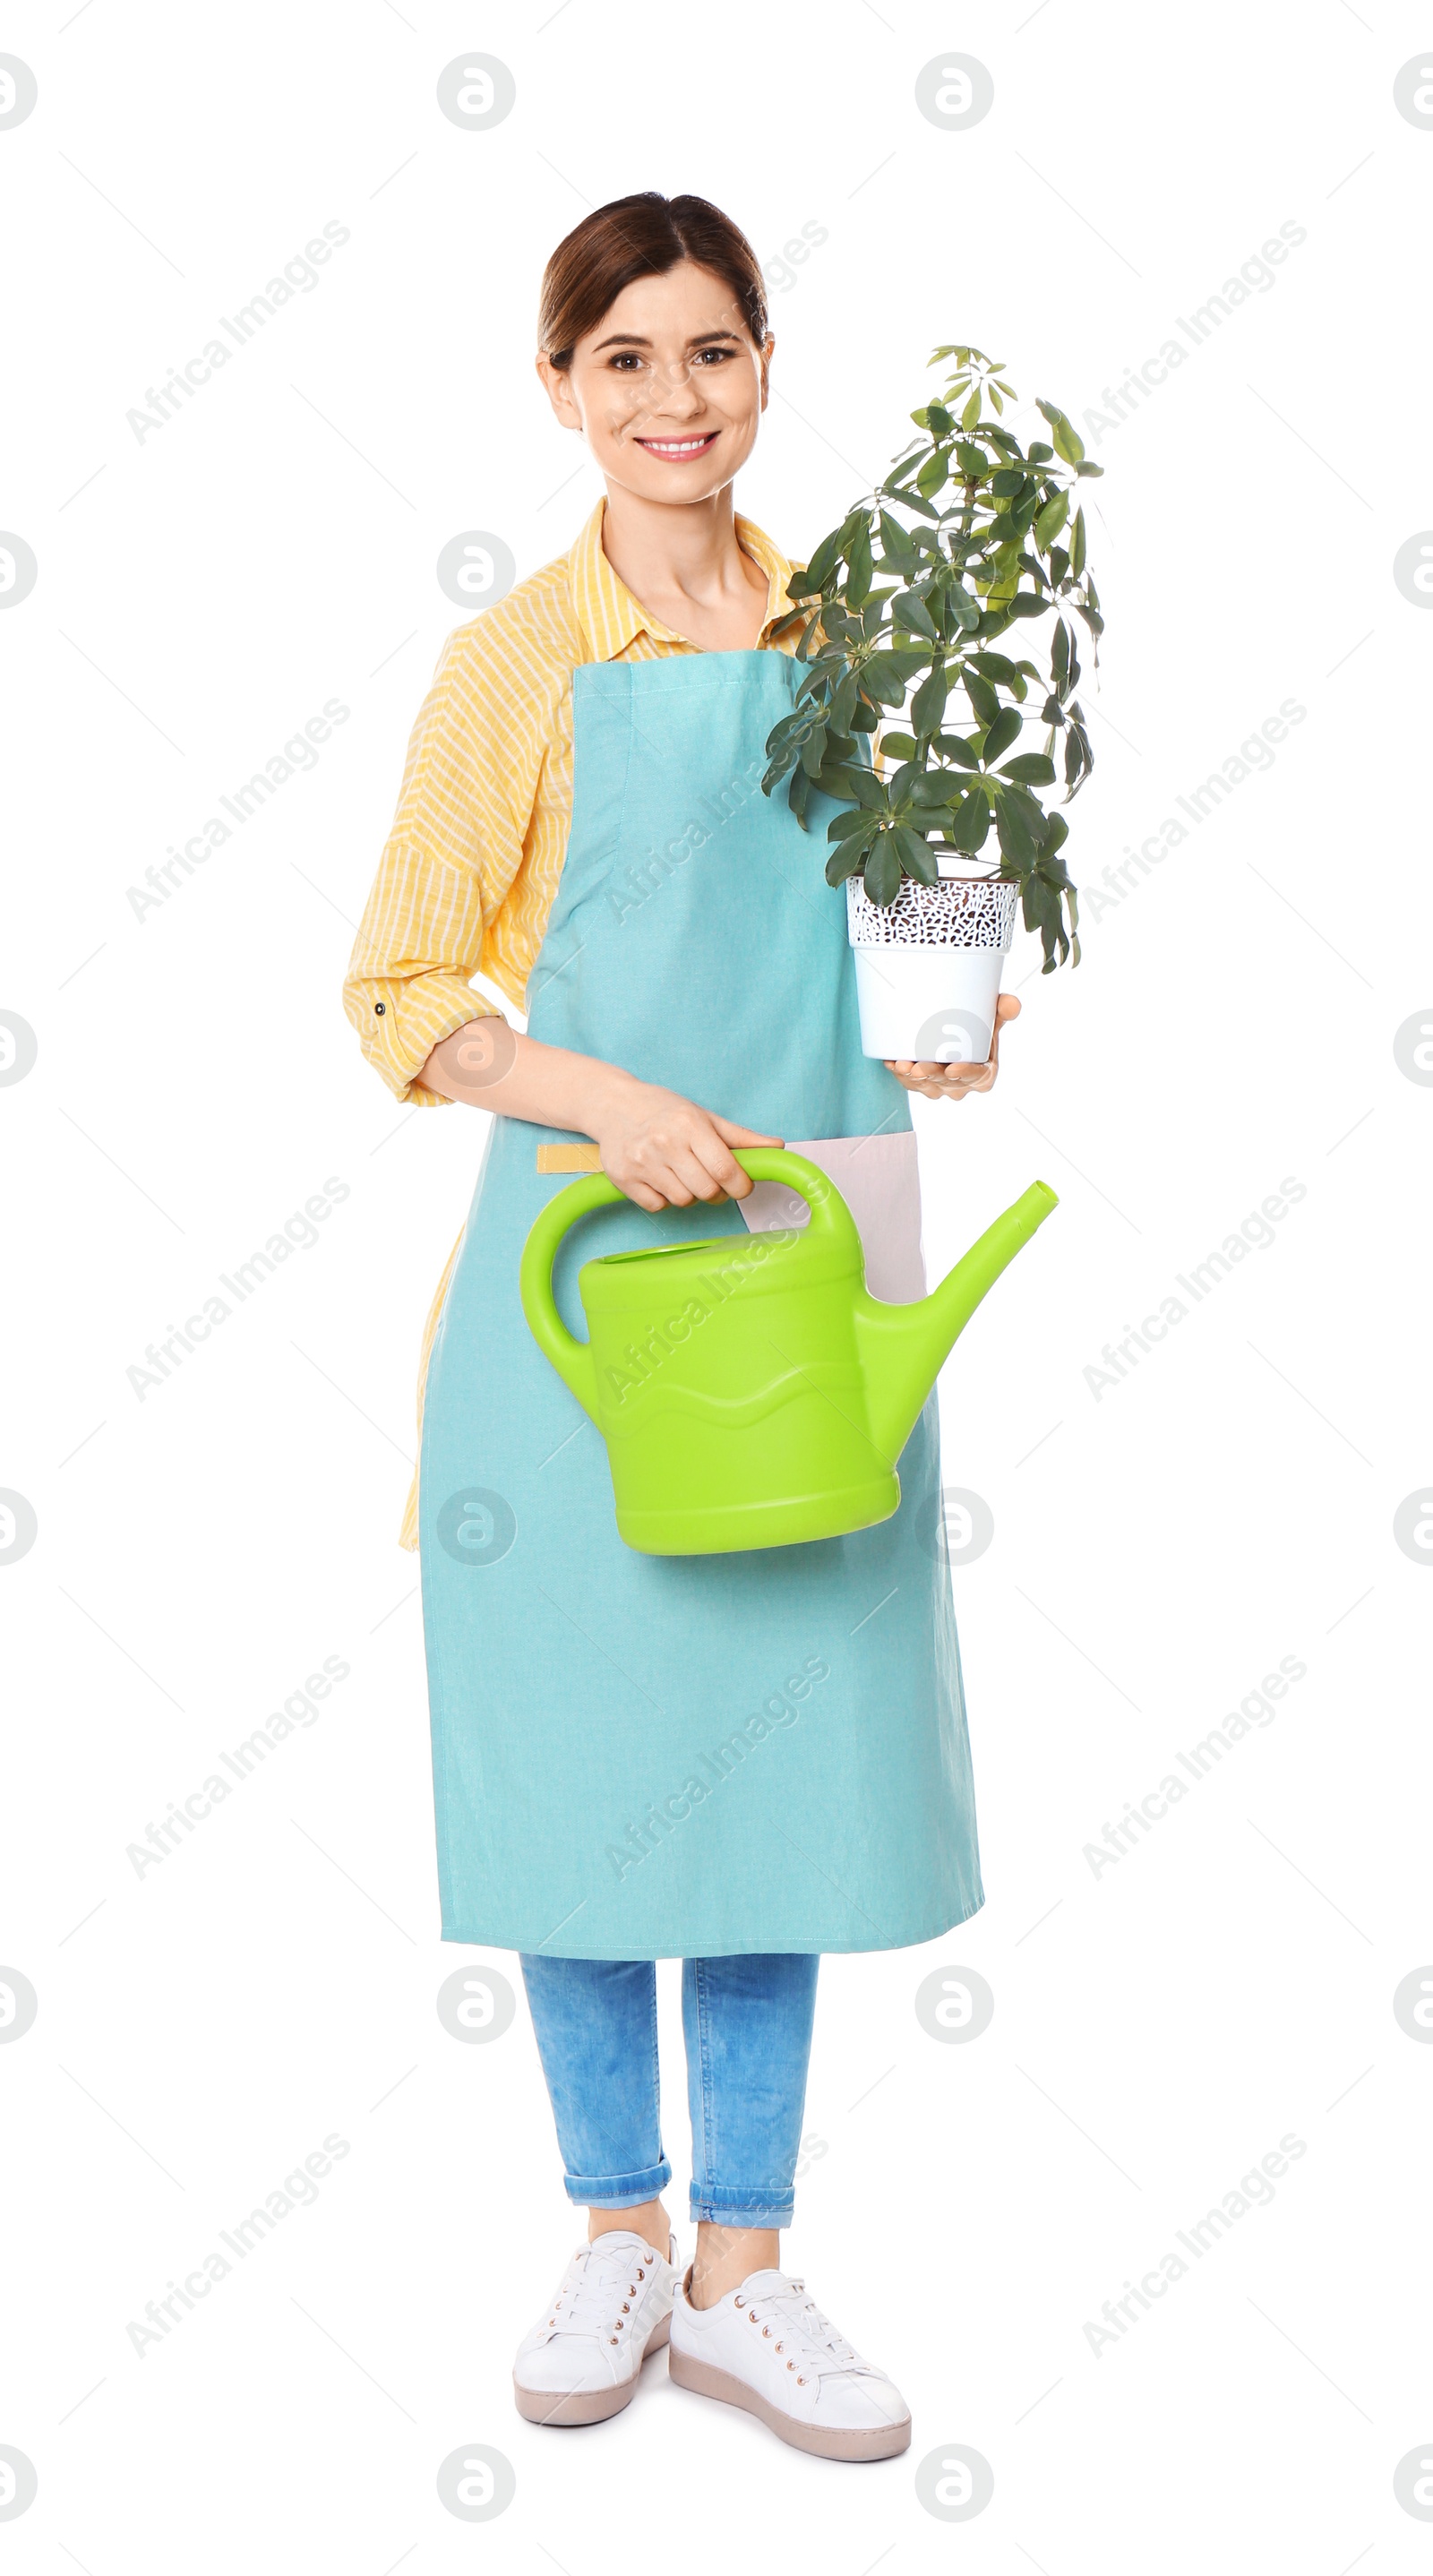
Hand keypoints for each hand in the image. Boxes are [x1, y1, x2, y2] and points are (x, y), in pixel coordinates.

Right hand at [592, 1074, 781, 1213]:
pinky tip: (661, 1179)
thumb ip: (741, 1137)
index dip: (740, 1186)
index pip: (725, 1170)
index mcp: (690, 1125)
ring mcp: (642, 1162)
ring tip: (682, 1175)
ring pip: (683, 1201)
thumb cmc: (665, 1111)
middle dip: (716, 1192)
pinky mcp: (624, 1178)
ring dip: (690, 1195)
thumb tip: (777, 1147)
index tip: (741, 1186)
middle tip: (711, 1180)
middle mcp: (664, 1143)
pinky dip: (665, 1199)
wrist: (614, 1106)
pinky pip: (658, 1206)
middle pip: (706, 1191)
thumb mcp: (704, 1117)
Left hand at [886, 992, 1020, 1100]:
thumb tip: (1011, 1003)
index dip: (965, 1076)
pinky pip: (908, 1082)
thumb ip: (1002, 1011)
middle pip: (946, 1084)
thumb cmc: (976, 1029)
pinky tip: (891, 1063)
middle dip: (931, 1077)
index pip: (977, 1078)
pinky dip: (899, 1074)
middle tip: (918, 1067)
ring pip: (924, 1085)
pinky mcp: (920, 1083)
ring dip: (911, 1078)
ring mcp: (939, 1086)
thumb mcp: (991, 1020)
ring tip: (901, 1065)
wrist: (955, 1031)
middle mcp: (960, 1084)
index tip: (952, 1069)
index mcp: (983, 1073)